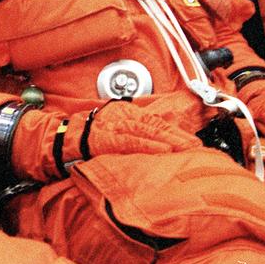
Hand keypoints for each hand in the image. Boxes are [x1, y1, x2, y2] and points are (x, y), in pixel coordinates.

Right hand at [78, 100, 202, 157]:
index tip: (191, 140)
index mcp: (128, 113)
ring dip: (168, 139)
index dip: (175, 130)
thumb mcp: (117, 125)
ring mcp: (117, 127)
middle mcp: (125, 117)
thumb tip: (159, 139)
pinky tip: (163, 150)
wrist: (68, 138)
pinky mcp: (109, 139)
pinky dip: (148, 145)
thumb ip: (136, 131)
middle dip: (177, 135)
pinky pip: (132, 142)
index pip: (156, 121)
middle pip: (156, 125)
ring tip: (185, 147)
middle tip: (195, 144)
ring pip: (147, 131)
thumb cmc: (93, 134)